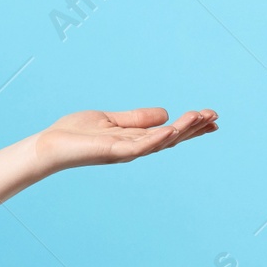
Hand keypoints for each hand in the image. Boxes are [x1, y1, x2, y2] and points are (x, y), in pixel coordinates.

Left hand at [33, 107, 217, 176]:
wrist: (50, 144)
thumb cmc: (76, 133)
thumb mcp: (111, 120)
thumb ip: (136, 118)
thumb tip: (165, 113)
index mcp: (134, 140)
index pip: (168, 133)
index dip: (190, 126)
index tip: (211, 118)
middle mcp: (134, 148)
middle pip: (170, 138)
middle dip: (193, 128)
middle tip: (215, 117)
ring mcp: (125, 151)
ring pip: (160, 141)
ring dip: (181, 129)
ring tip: (200, 117)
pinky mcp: (113, 152)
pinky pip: (139, 146)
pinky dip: (156, 138)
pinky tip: (171, 129)